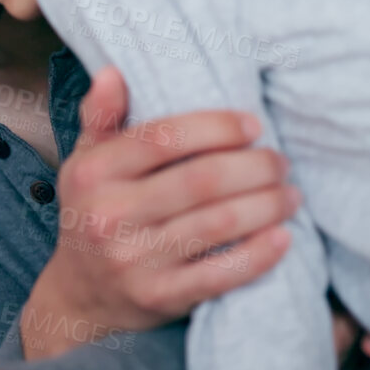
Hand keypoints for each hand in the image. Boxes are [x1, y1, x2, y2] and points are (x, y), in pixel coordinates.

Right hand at [20, 67, 297, 357]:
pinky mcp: (159, 297)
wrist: (79, 296)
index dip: (217, 127)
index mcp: (94, 173)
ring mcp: (134, 260)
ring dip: (267, 205)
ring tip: (289, 194)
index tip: (253, 125)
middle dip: (254, 167)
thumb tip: (114, 72)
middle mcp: (109, 215)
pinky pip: (221, 274)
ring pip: (219, 223)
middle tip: (279, 162)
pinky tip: (283, 237)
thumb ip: (101, 117)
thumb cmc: (93, 214)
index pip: (163, 138)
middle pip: (202, 180)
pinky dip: (259, 255)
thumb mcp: (85, 162)